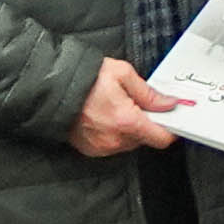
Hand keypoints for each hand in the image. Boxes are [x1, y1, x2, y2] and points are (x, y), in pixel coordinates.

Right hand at [68, 56, 185, 156]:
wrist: (51, 88)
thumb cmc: (84, 79)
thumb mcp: (122, 74)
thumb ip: (149, 93)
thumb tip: (168, 104)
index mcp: (126, 121)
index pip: (162, 138)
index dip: (171, 128)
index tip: (171, 117)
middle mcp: (114, 139)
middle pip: (145, 139)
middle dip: (146, 122)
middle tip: (136, 103)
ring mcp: (101, 147)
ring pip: (129, 142)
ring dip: (130, 128)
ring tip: (116, 107)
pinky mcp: (90, 149)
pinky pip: (112, 144)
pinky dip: (114, 133)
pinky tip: (105, 117)